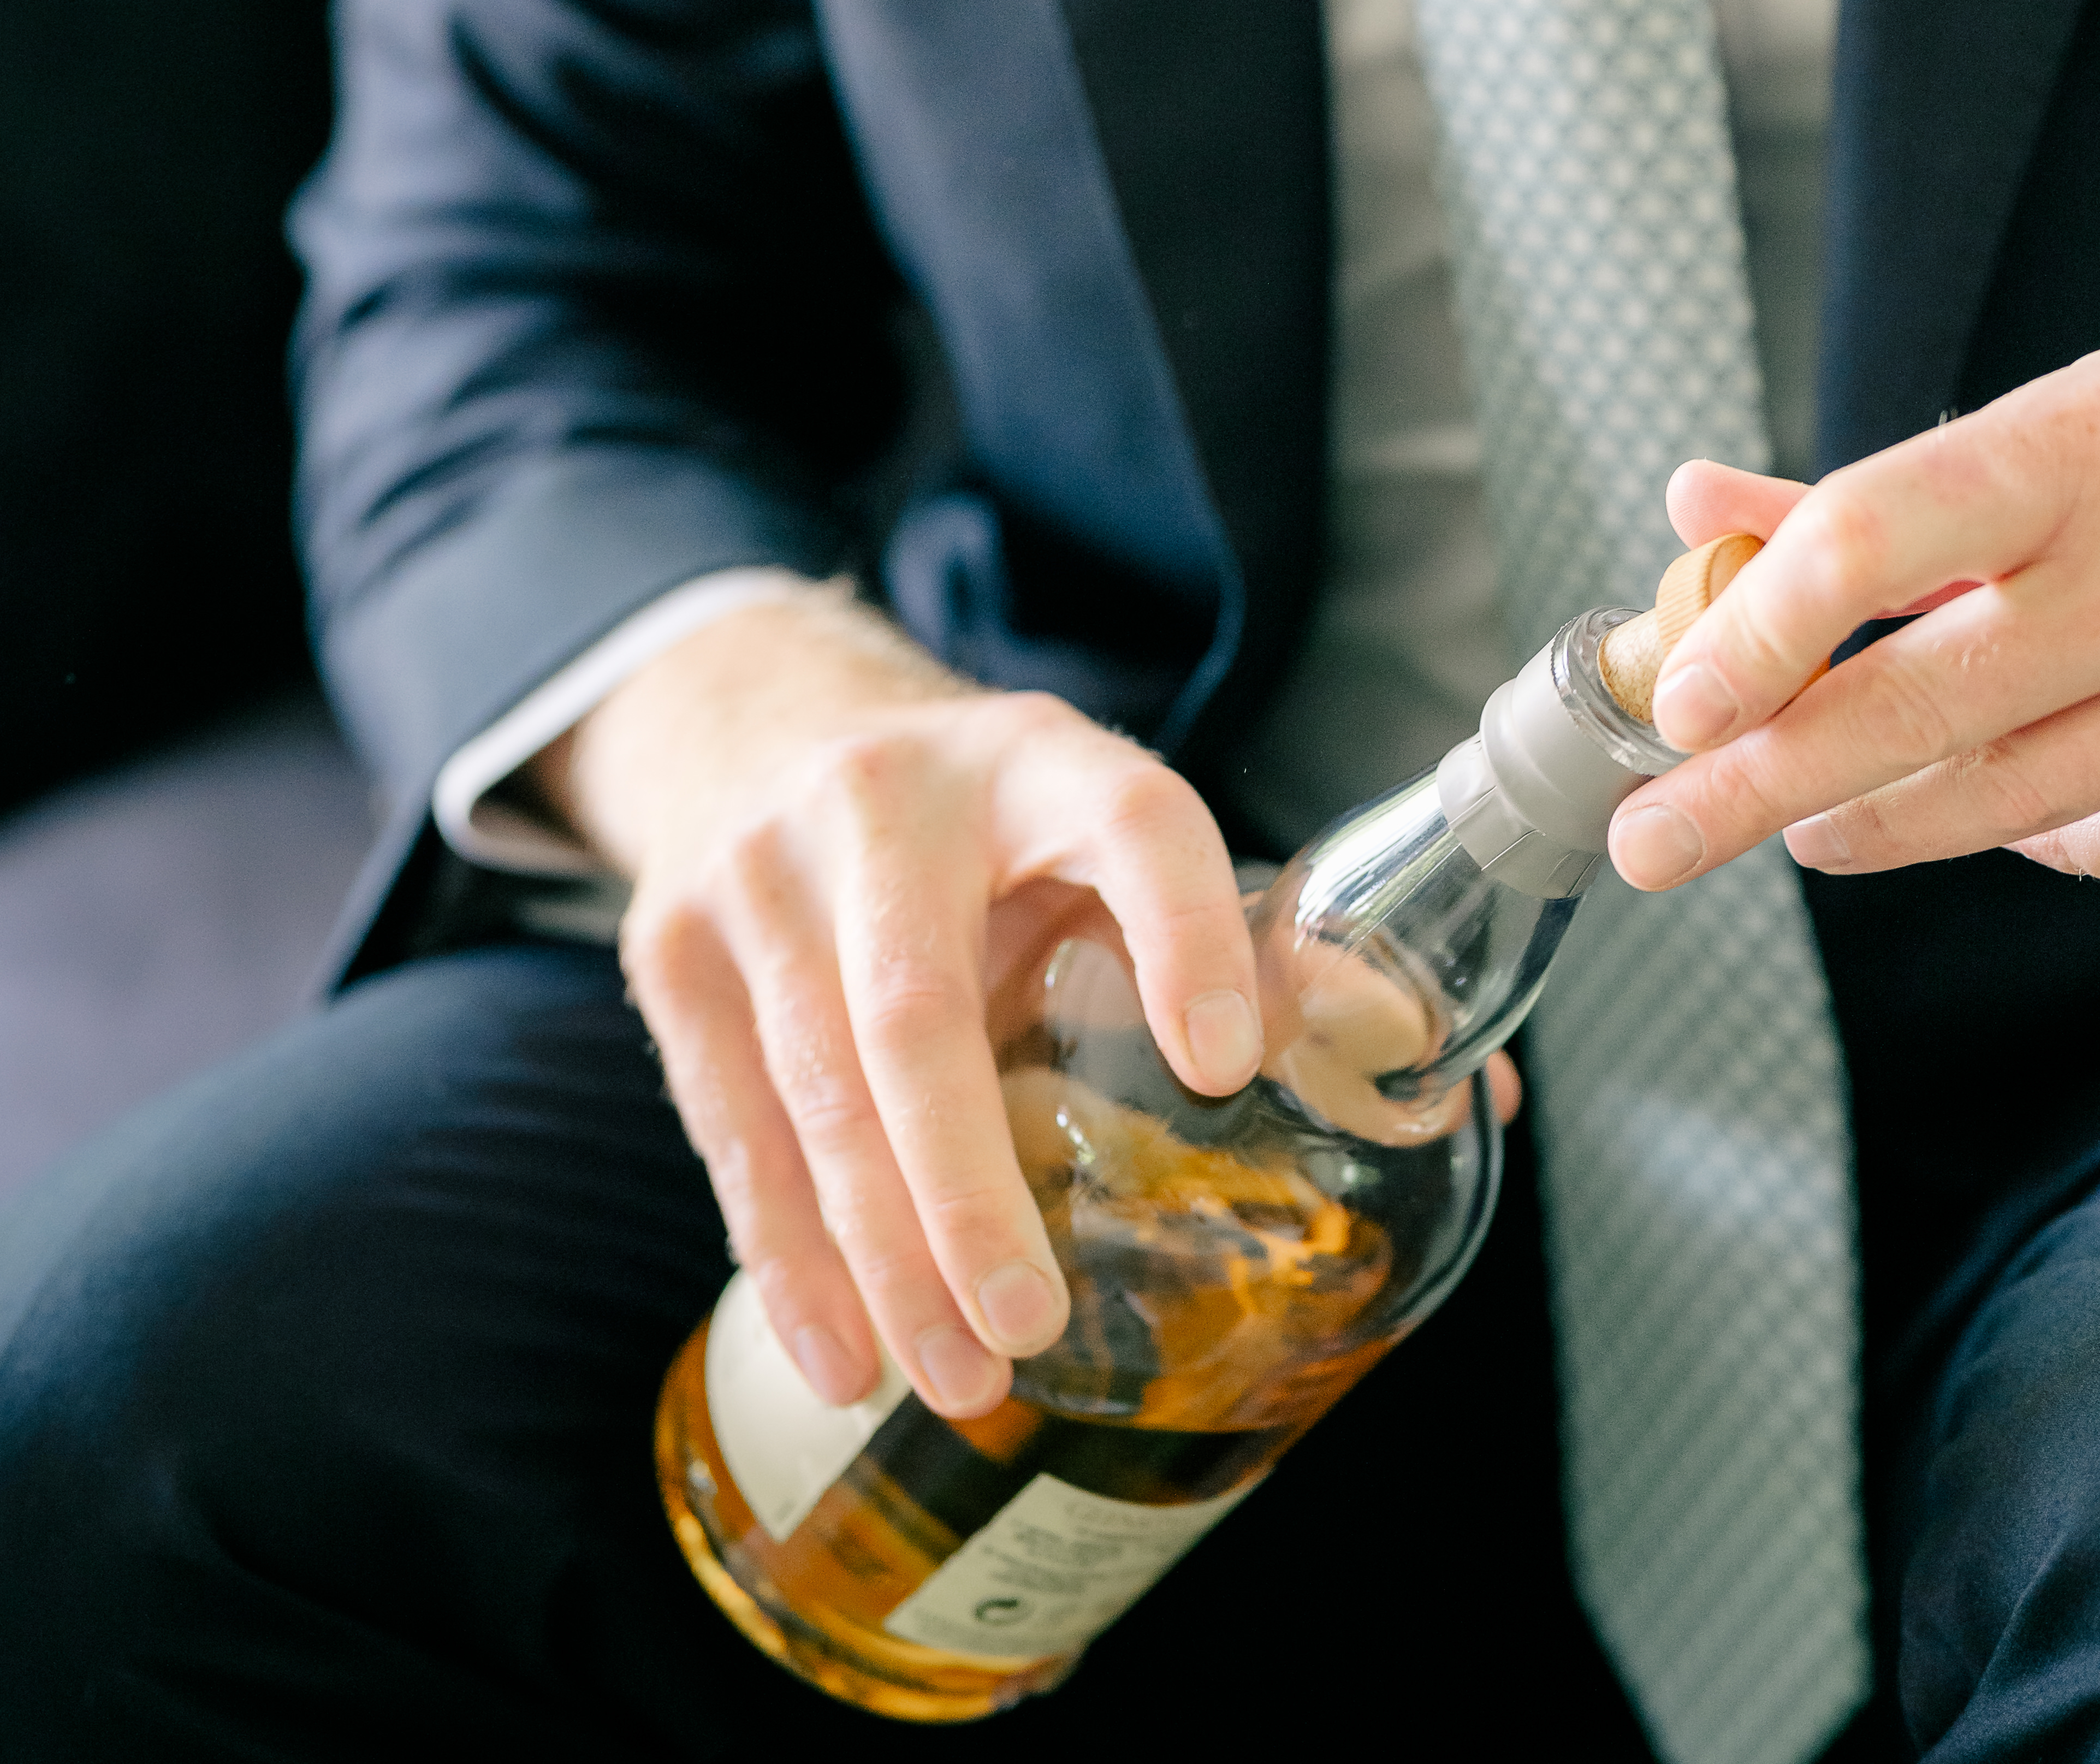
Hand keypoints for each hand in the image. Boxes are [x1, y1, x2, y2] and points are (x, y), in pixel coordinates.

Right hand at [543, 582, 1262, 1421]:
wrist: (760, 722)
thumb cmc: (978, 822)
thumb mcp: (1093, 829)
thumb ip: (1231, 938)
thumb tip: (1429, 1073)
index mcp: (1036, 756)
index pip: (1130, 824)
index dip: (1184, 932)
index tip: (1223, 1062)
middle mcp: (888, 799)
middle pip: (920, 1007)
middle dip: (969, 1188)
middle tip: (1034, 1322)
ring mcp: (759, 871)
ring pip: (816, 1086)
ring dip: (884, 1253)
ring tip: (958, 1377)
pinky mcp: (671, 947)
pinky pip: (730, 1126)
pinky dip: (787, 1256)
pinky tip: (842, 1353)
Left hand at [1605, 294, 2099, 895]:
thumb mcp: (2078, 411)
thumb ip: (1879, 492)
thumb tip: (1694, 512)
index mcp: (2097, 438)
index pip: (1885, 527)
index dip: (1763, 621)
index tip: (1677, 693)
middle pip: (1926, 706)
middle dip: (1763, 785)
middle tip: (1650, 838)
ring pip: (2018, 802)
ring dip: (1881, 826)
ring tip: (1798, 829)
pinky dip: (2050, 837)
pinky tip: (2010, 813)